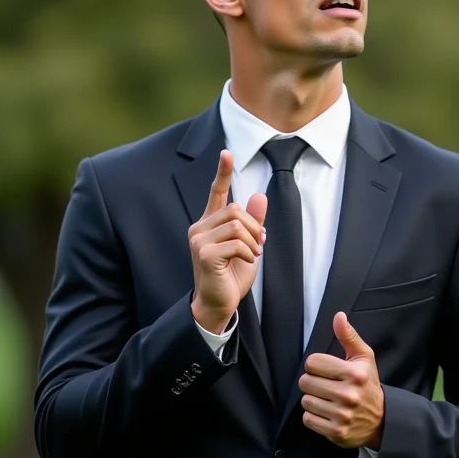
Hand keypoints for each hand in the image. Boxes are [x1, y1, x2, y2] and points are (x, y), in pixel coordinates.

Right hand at [189, 150, 267, 330]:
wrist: (218, 305)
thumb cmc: (230, 278)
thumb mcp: (246, 246)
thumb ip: (251, 223)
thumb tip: (259, 196)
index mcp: (208, 224)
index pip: (215, 193)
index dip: (222, 172)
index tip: (227, 153)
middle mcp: (199, 228)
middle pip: (234, 210)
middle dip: (254, 227)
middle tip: (260, 244)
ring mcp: (198, 240)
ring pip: (236, 224)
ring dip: (252, 240)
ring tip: (254, 254)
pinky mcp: (204, 254)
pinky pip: (236, 242)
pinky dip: (248, 252)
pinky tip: (247, 262)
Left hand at [298, 312, 384, 448]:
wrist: (382, 420)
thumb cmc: (368, 385)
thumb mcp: (363, 358)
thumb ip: (349, 336)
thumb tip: (338, 316)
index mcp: (354, 374)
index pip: (312, 362)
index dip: (316, 365)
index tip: (326, 370)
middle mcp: (348, 394)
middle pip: (305, 382)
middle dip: (313, 383)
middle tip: (326, 386)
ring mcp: (342, 415)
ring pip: (305, 401)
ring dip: (313, 400)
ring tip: (327, 400)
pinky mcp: (336, 431)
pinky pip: (308, 419)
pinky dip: (314, 417)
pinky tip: (327, 413)